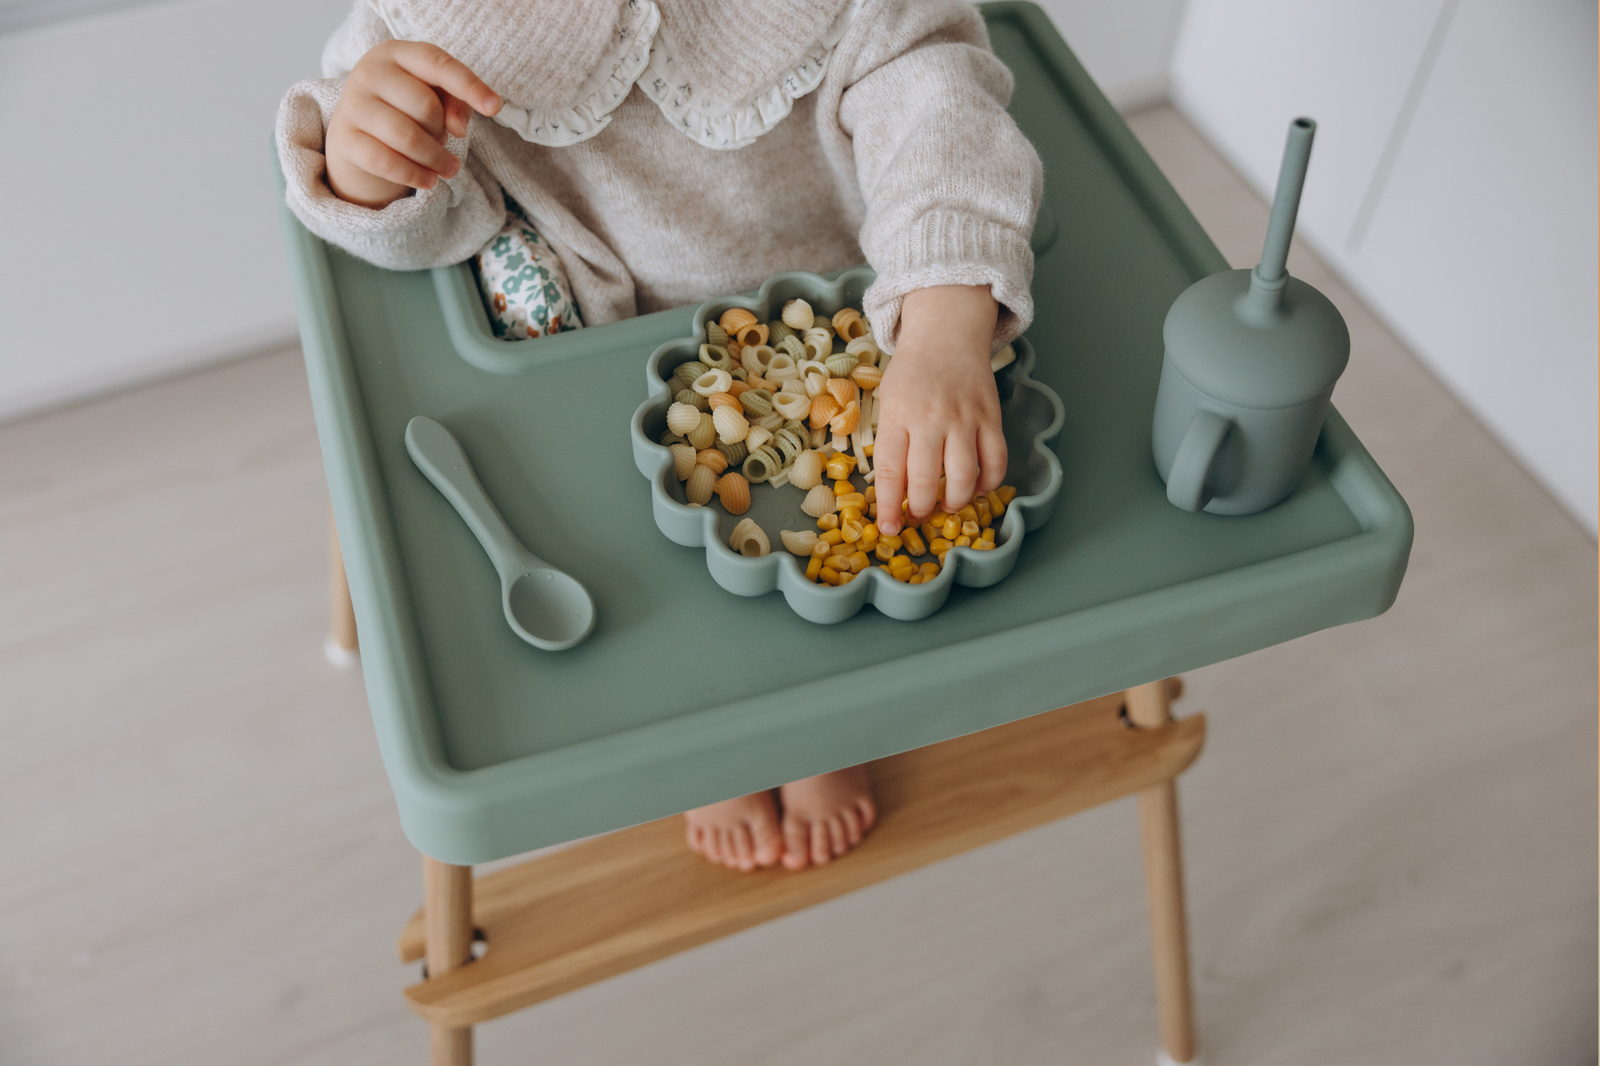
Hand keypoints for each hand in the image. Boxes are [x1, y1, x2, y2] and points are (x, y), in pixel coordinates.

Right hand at [325, 40, 501, 208]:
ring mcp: (353, 104)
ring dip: (436, 159)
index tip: (495, 107)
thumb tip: (458, 126)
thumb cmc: (405, 109)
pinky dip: (415, 176)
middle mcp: (370, 72)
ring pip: (407, 137)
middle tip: (446, 142)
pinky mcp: (344, 138)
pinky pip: (387, 162)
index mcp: (396, 53)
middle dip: (443, 131)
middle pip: (425, 106)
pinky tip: (429, 181)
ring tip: (449, 168)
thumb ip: (456, 102)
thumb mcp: (434, 97)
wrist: (356, 133)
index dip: (469, 85)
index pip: (437, 63)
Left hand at [873, 285, 1006, 534]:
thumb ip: (891, 441)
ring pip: (964, 477)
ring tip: (947, 504)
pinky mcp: (991, 417)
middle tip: (919, 516)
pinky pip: (996, 460)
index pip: (891, 473)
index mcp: (899, 416)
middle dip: (922, 510)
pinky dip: (989, 482)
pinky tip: (979, 487)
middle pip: (927, 482)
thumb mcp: (889, 402)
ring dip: (955, 501)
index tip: (890, 528)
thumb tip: (896, 490)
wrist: (947, 334)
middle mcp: (931, 419)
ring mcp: (965, 419)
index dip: (890, 507)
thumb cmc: (912, 373)